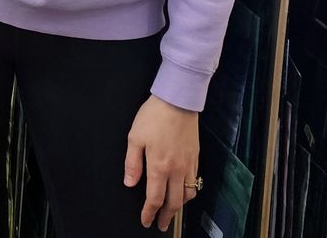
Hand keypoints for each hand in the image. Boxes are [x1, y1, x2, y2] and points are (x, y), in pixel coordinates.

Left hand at [124, 95, 200, 230]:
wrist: (178, 101)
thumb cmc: (154, 116)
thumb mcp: (134, 138)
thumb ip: (132, 164)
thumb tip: (130, 183)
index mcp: (159, 166)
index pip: (155, 198)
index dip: (149, 213)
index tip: (146, 221)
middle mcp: (176, 169)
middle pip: (174, 202)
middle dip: (166, 216)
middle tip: (161, 225)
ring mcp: (188, 164)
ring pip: (187, 194)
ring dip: (179, 207)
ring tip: (172, 212)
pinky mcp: (196, 157)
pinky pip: (195, 182)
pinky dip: (189, 193)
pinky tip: (183, 192)